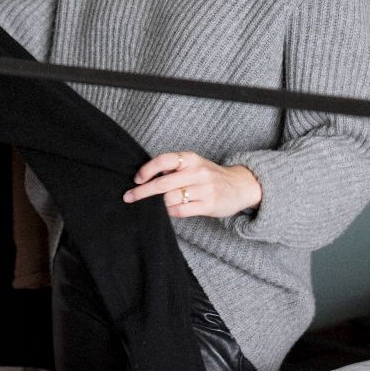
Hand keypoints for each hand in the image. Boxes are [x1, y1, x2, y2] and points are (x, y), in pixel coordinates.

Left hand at [122, 150, 262, 218]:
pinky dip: (170, 212)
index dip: (147, 169)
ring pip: (170, 198)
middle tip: (128, 197)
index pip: (164, 160)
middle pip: (163, 183)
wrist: (240, 186)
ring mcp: (204, 189)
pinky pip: (180, 211)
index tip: (136, 179)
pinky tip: (168, 210)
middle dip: (142, 191)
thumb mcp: (193, 164)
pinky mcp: (209, 205)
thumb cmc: (209, 175)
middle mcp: (197, 172)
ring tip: (155, 204)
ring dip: (158, 203)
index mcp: (190, 158)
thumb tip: (145, 176)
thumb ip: (173, 168)